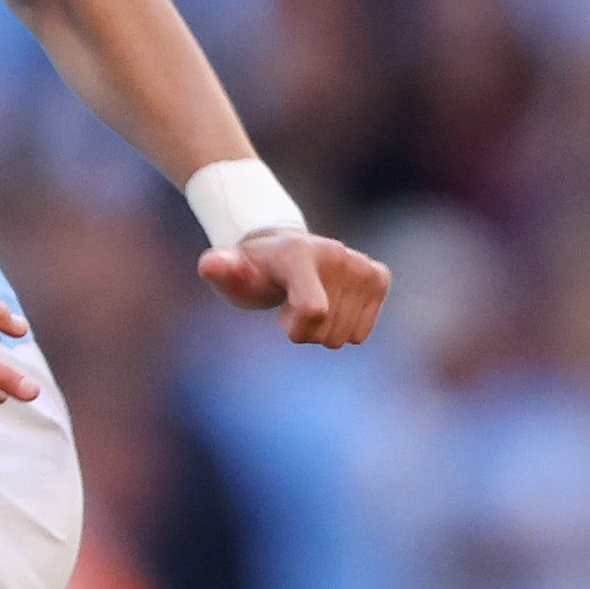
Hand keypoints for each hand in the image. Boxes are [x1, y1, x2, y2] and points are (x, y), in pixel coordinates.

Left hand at [197, 229, 389, 347]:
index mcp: (299, 253)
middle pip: (328, 332)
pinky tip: (331, 305)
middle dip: (306, 331)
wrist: (280, 252)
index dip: (295, 330)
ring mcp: (361, 265)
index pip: (314, 312)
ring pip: (346, 336)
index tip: (281, 317)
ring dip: (324, 330)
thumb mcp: (228, 272)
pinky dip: (346, 327)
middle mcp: (336, 254)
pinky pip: (363, 332)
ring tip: (309, 302)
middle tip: (292, 305)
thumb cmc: (251, 271)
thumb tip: (211, 265)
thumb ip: (218, 269)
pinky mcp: (378, 276)